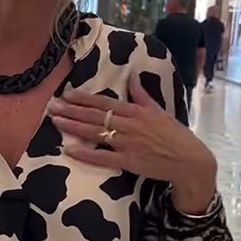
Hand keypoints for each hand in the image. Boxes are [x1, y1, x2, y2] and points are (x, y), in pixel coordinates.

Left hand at [48, 76, 217, 214]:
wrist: (189, 160)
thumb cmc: (175, 135)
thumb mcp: (159, 111)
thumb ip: (142, 96)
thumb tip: (132, 78)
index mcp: (137, 111)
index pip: (105, 103)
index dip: (84, 99)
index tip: (67, 94)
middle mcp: (129, 125)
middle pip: (95, 116)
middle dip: (72, 110)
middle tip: (52, 105)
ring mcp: (127, 143)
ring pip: (95, 133)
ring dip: (74, 126)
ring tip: (56, 121)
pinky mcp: (127, 162)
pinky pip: (102, 157)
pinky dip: (85, 154)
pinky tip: (69, 149)